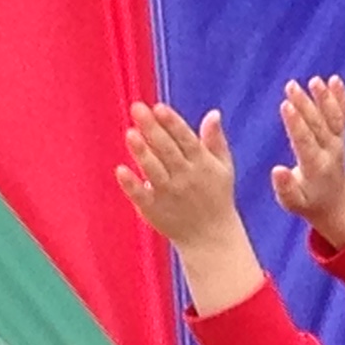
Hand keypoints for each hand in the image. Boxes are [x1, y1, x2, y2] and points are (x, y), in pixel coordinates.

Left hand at [116, 102, 265, 316]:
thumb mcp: (224, 167)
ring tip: (130, 133)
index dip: (173, 123)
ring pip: (154, 170)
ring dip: (142, 152)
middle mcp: (186, 177)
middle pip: (167, 150)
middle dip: (152, 128)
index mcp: (203, 164)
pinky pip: (141, 195)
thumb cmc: (216, 196)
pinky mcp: (154, 210)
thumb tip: (213, 113)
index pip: (187, 140)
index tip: (159, 107)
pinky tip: (120, 169)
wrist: (211, 237)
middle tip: (136, 108)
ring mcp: (169, 194)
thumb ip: (215, 141)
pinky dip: (131, 184)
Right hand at [271, 75, 344, 248]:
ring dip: (326, 98)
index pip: (305, 141)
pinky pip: (344, 115)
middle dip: (306, 105)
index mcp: (316, 167)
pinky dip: (342, 98)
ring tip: (315, 80)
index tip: (285, 105)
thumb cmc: (308, 202)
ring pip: (334, 117)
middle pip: (318, 125)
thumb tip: (276, 169)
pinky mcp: (342, 135)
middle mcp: (331, 151)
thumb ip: (285, 187)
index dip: (296, 123)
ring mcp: (339, 142)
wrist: (336, 202)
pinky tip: (335, 80)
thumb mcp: (293, 202)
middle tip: (291, 86)